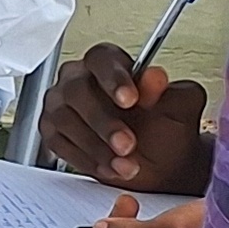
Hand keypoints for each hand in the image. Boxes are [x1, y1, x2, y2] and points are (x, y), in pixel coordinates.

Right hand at [40, 45, 213, 192]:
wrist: (160, 162)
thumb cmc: (165, 129)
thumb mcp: (177, 109)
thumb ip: (166, 91)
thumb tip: (154, 77)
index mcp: (108, 63)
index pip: (101, 59)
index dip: (113, 78)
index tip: (130, 99)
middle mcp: (77, 79)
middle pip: (77, 90)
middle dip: (103, 121)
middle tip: (128, 144)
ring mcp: (60, 105)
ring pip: (64, 120)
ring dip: (96, 147)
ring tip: (125, 165)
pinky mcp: (51, 132)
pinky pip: (58, 144)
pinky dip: (84, 160)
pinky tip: (108, 168)